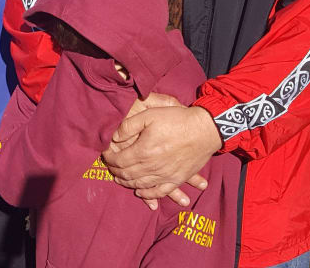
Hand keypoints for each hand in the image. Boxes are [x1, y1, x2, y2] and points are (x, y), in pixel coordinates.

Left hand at [103, 101, 217, 208]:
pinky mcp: (176, 179)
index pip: (119, 161)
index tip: (105, 155)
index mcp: (144, 151)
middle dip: (115, 171)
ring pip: (140, 184)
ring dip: (127, 182)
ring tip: (119, 179)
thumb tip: (115, 137)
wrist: (205, 130)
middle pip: (127, 174)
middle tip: (110, 167)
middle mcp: (152, 167)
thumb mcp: (150, 115)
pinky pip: (159, 192)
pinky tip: (140, 192)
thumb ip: (129, 126)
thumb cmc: (177, 120)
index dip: (109, 159)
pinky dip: (147, 194)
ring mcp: (165, 175)